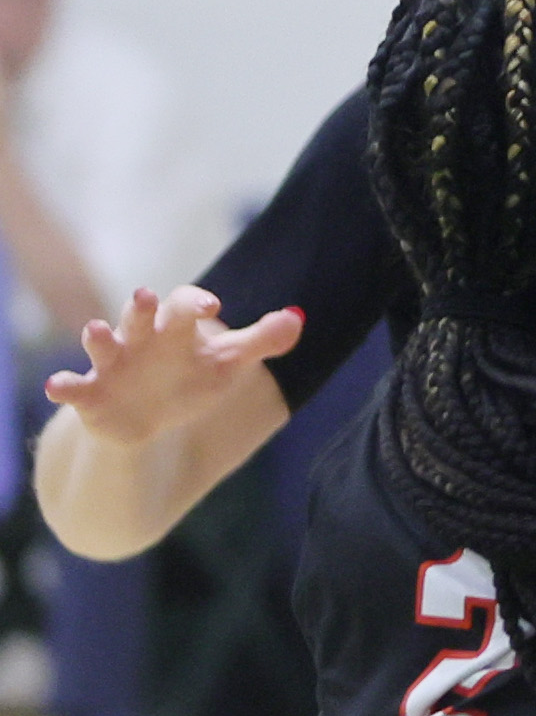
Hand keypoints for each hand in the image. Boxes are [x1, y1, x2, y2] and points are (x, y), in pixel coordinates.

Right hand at [45, 286, 304, 443]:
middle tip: (145, 296)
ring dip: (97, 337)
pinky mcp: (91, 393)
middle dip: (141, 308)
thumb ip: (262, 340)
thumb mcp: (228, 363)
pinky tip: (56, 387)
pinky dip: (64, 386)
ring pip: (101, 343)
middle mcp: (141, 338)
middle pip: (140, 315)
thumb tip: (299, 318)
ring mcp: (113, 364)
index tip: (214, 307)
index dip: (196, 303)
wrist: (148, 419)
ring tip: (94, 330)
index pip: (185, 304)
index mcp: (175, 327)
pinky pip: (73, 387)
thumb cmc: (190, 379)